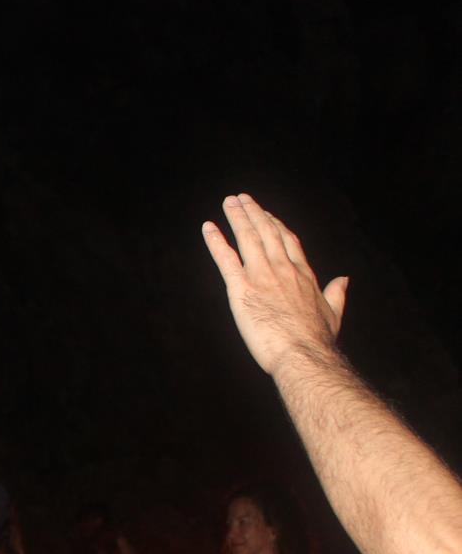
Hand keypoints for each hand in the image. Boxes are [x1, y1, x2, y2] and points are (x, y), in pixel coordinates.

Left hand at [202, 194, 349, 377]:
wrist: (304, 354)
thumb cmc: (318, 341)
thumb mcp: (334, 314)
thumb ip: (337, 293)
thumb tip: (344, 279)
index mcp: (303, 275)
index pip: (288, 242)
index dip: (276, 225)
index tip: (267, 214)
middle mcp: (283, 269)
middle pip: (267, 233)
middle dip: (254, 213)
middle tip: (241, 199)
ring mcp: (262, 277)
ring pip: (248, 239)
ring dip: (237, 218)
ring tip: (229, 202)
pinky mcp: (242, 289)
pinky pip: (226, 259)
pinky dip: (216, 242)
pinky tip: (208, 227)